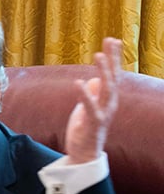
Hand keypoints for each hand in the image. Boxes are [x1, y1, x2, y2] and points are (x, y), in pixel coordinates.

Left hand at [64, 37, 121, 163]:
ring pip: (106, 89)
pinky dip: (85, 95)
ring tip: (98, 55)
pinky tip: (79, 82)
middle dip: (112, 59)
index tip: (112, 40)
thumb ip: (92, 94)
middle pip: (113, 77)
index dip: (113, 58)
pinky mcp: (93, 124)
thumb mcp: (87, 108)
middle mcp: (109, 104)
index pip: (113, 74)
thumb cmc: (86, 130)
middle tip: (110, 41)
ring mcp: (103, 113)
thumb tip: (92, 81)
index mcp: (108, 99)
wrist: (85, 154)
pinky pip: (90, 108)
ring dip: (103, 71)